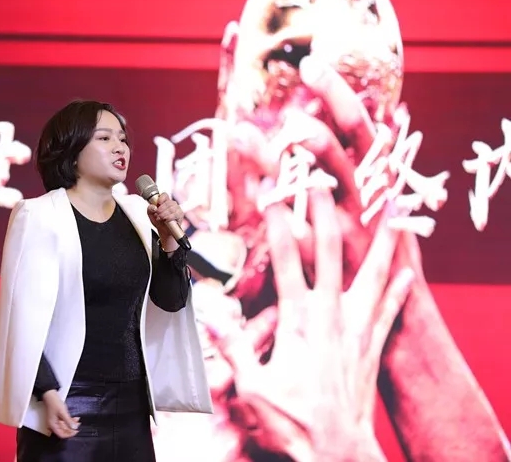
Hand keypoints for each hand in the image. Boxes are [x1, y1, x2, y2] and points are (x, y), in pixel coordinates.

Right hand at [42, 390, 79, 438]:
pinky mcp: (58, 418)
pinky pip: (64, 422)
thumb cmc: (54, 403)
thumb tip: (74, 428)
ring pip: (65, 426)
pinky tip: (75, 418)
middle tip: (78, 425)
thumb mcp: (62, 412)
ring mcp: (56, 421)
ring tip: (78, 421)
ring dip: (72, 424)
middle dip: (71, 428)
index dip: (69, 434)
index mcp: (53, 425)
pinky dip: (70, 421)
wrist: (50, 395)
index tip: (76, 431)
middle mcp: (53, 425)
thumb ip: (68, 421)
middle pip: (64, 431)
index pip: (61, 435)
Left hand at [147, 192, 183, 251]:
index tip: (158, 203)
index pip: (165, 195)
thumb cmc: (159, 222)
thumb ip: (150, 209)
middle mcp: (172, 204)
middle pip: (168, 202)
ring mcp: (177, 209)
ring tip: (160, 218)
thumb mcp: (151, 215)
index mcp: (165, 202)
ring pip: (172, 208)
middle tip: (157, 214)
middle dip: (161, 209)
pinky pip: (176, 214)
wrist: (164, 232)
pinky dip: (170, 217)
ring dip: (164, 213)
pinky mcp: (180, 214)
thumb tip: (153, 207)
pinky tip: (166, 220)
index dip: (161, 198)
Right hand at [211, 188, 412, 460]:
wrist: (337, 450)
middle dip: (325, 214)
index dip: (278, 224)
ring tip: (392, 211)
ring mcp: (356, 329)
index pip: (287, 261)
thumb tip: (212, 314)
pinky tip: (407, 271)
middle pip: (330, 254)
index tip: (273, 195)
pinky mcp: (372, 346)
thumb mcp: (252, 385)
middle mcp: (331, 316)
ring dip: (381, 241)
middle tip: (323, 183)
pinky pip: (390, 311)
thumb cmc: (294, 420)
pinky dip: (399, 289)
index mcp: (299, 321)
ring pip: (371, 275)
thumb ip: (233, 346)